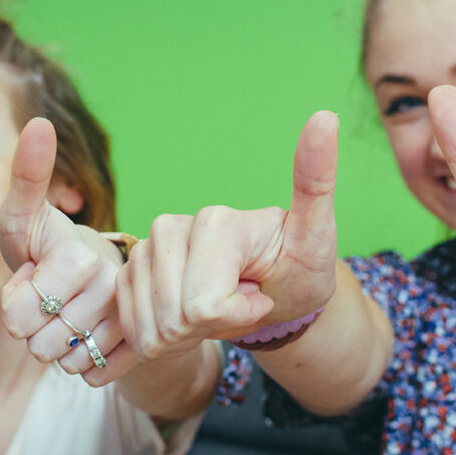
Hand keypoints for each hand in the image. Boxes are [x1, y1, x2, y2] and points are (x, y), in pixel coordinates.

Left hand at [0, 118, 136, 385]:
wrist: (101, 276)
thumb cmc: (49, 246)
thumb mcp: (24, 215)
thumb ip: (27, 176)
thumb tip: (40, 123)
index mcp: (79, 256)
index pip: (16, 315)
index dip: (13, 303)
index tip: (34, 278)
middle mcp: (111, 287)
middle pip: (38, 344)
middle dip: (32, 326)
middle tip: (49, 299)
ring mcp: (130, 320)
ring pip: (64, 362)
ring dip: (56, 346)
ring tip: (67, 315)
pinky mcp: (140, 348)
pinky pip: (91, 375)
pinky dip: (81, 363)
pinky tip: (87, 336)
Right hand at [117, 111, 339, 359]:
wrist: (274, 286)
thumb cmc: (299, 266)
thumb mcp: (317, 236)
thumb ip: (316, 180)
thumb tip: (325, 116)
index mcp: (215, 220)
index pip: (203, 305)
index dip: (237, 316)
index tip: (261, 296)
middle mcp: (170, 227)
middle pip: (174, 319)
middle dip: (210, 329)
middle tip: (239, 305)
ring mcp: (146, 249)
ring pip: (151, 328)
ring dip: (188, 336)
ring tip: (217, 309)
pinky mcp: (130, 271)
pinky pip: (132, 328)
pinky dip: (163, 339)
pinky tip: (189, 319)